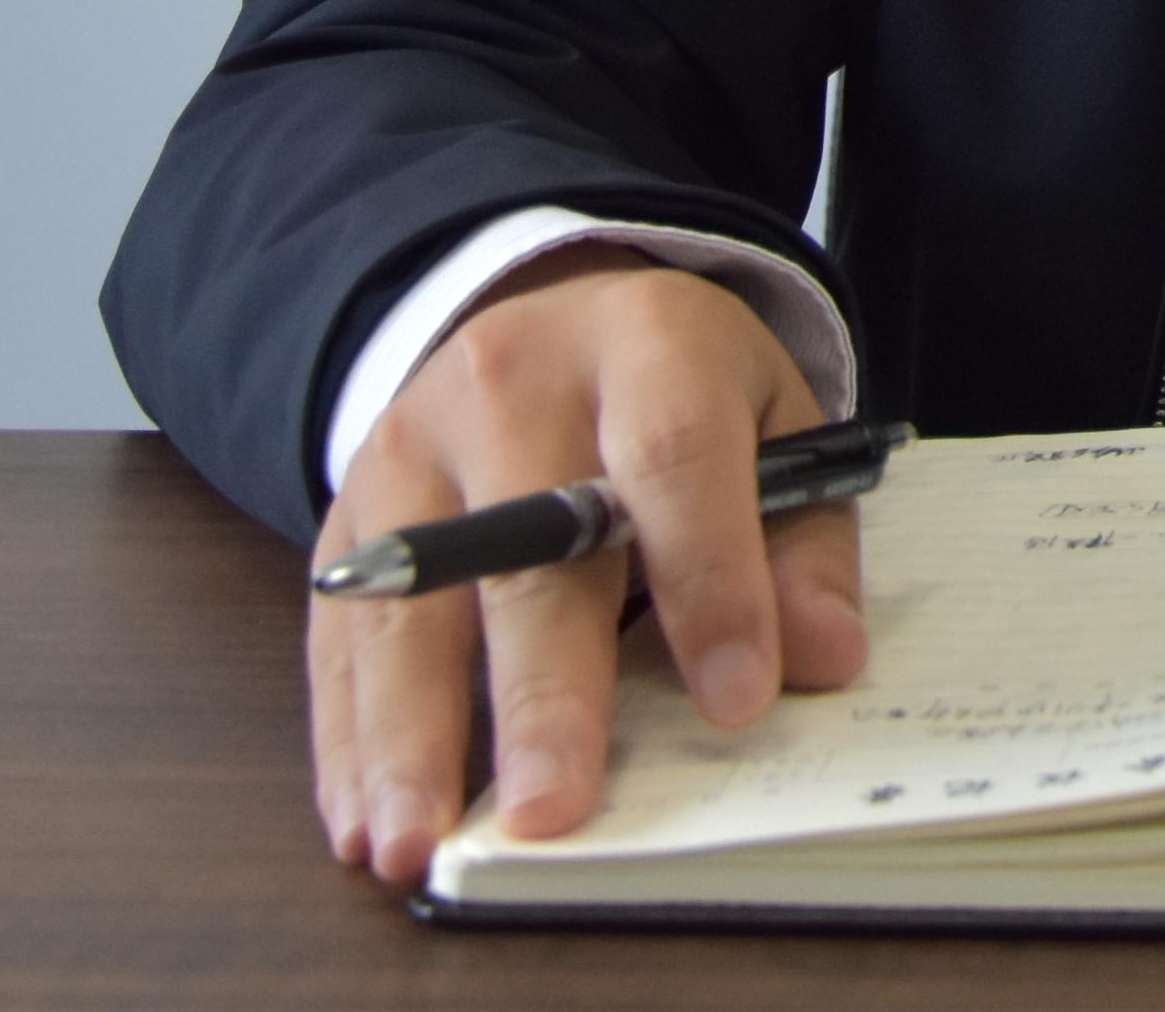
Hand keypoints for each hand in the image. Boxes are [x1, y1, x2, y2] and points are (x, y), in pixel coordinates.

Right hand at [306, 249, 867, 886]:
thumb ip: (802, 543)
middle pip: (528, 543)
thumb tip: (824, 655)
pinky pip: (340, 630)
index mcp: (645, 341)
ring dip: (408, 734)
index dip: (710, 581)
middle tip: (551, 807)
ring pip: (406, 597)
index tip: (737, 700)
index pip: (675, 458)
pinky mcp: (350, 509)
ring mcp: (412, 441)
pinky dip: (347, 737)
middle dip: (542, 688)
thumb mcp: (775, 424)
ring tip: (417, 845)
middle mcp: (512, 380)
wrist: (555, 320)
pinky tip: (362, 821)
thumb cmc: (680, 393)